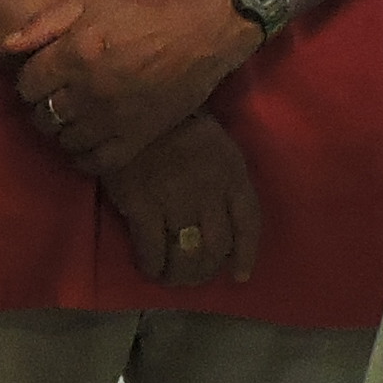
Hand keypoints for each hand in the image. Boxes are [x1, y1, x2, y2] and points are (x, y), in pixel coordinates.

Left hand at [2, 0, 257, 178]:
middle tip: (56, 96)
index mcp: (74, 55)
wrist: (200, 31)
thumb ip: (45, 22)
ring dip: (63, 130)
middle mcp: (88, 92)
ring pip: (65, 140)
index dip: (29, 80)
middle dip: (42, 106)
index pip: (26, 86)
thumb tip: (7, 46)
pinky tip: (89, 140)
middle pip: (42, 116)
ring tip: (74, 116)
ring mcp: (113, 119)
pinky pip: (96, 162)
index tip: (42, 76)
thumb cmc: (142, 10)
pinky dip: (85, 156)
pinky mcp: (137, 137)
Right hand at [97, 112, 262, 289]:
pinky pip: (152, 250)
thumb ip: (224, 180)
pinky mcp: (142, 206)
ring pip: (187, 254)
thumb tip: (222, 220)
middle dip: (206, 270)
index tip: (240, 275)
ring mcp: (176, 201)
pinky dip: (153, 266)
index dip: (246, 254)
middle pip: (217, 247)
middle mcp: (210, 193)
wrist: (134, 103)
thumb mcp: (216, 144)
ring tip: (172, 279)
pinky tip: (150, 268)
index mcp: (232, 174)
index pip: (248, 224)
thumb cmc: (177, 120)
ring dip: (181, 275)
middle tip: (193, 277)